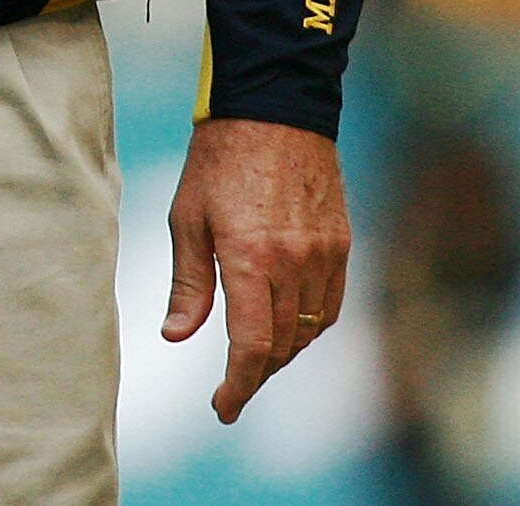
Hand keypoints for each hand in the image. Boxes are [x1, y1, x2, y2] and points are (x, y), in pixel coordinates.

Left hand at [162, 116, 350, 423]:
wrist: (272, 112)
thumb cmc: (217, 161)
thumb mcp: (186, 219)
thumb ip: (188, 284)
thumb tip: (177, 336)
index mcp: (249, 259)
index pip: (251, 346)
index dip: (239, 385)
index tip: (223, 407)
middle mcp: (294, 263)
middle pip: (281, 345)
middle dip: (255, 374)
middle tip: (231, 388)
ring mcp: (325, 256)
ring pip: (309, 330)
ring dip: (283, 352)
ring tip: (254, 360)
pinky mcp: (342, 245)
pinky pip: (330, 305)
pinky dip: (309, 325)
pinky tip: (287, 327)